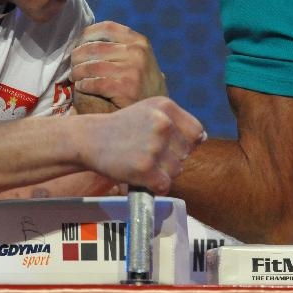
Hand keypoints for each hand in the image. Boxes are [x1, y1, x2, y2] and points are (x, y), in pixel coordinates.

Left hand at [71, 21, 167, 108]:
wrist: (156, 113)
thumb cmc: (141, 85)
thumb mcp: (139, 59)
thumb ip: (118, 46)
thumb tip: (84, 36)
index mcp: (139, 41)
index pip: (106, 28)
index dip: (87, 35)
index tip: (79, 45)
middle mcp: (137, 52)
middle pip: (94, 47)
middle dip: (77, 56)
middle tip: (73, 65)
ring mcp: (133, 70)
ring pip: (91, 65)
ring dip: (77, 72)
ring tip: (75, 77)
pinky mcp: (125, 88)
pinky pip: (94, 82)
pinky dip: (84, 84)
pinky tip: (82, 87)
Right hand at [82, 96, 205, 194]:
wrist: (90, 138)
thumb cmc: (123, 126)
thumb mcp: (149, 110)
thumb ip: (176, 121)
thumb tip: (202, 138)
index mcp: (166, 106)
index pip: (196, 131)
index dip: (184, 142)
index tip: (167, 144)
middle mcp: (162, 124)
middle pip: (186, 154)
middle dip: (171, 158)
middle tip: (146, 152)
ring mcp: (153, 146)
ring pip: (176, 171)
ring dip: (161, 172)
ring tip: (140, 161)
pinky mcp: (145, 168)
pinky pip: (164, 185)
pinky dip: (154, 186)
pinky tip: (139, 175)